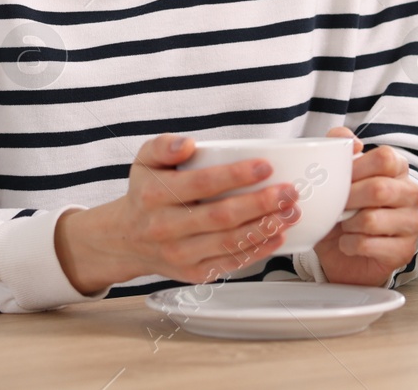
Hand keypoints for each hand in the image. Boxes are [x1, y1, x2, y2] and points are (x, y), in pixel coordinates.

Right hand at [54, 133, 297, 293]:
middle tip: (289, 192)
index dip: (235, 175)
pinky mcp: (193, 273)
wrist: (127, 240)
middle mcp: (165, 227)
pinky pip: (229, 263)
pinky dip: (257, 251)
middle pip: (221, 217)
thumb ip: (163, 145)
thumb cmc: (145, 192)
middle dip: (260, 204)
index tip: (266, 165)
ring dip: (265, 228)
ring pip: (228, 243)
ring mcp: (179, 254)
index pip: (201, 184)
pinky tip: (277, 236)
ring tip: (291, 213)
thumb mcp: (144, 161)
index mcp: (155, 195)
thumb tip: (189, 144)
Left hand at [311, 127, 417, 286]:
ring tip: (344, 225)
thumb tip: (351, 141)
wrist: (344, 252)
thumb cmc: (343, 208)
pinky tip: (348, 243)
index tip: (340, 179)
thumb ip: (339, 145)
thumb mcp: (336, 175)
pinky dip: (349, 244)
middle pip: (378, 189)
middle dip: (348, 198)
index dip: (356, 167)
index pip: (385, 157)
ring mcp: (412, 223)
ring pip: (372, 219)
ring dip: (347, 224)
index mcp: (398, 169)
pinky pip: (368, 244)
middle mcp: (412, 193)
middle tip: (337, 206)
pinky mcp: (405, 250)